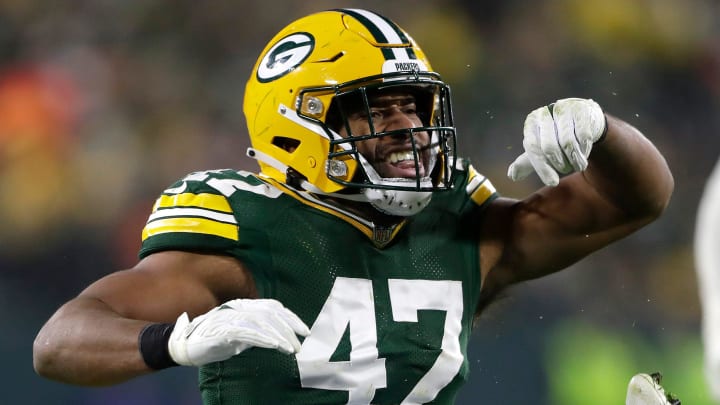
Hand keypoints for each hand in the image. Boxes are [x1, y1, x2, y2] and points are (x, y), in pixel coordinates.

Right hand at [167, 298, 309, 366]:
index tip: (305, 331)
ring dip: (279, 335)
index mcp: (244, 306)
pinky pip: (248, 332)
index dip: (291, 317)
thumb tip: (280, 337)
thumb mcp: (242, 334)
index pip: (273, 306)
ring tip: (290, 348)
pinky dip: (264, 338)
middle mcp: (239, 307)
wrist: (186, 346)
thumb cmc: (215, 340)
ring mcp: (231, 317)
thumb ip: (258, 331)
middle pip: (271, 313)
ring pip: (262, 321)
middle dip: (289, 328)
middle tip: (300, 344)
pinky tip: (275, 346)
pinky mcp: (224, 330)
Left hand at [507, 98, 606, 185]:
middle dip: (559, 164)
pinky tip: (584, 153)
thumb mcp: (539, 148)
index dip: (542, 168)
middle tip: (565, 169)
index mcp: (531, 122)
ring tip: (577, 165)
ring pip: (568, 143)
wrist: (580, 118)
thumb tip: (512, 175)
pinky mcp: (582, 110)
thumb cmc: (556, 135)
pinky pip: (583, 136)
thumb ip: (526, 162)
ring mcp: (564, 109)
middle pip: (549, 147)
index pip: (532, 148)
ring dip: (574, 160)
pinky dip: (584, 150)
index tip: (552, 182)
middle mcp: (545, 113)